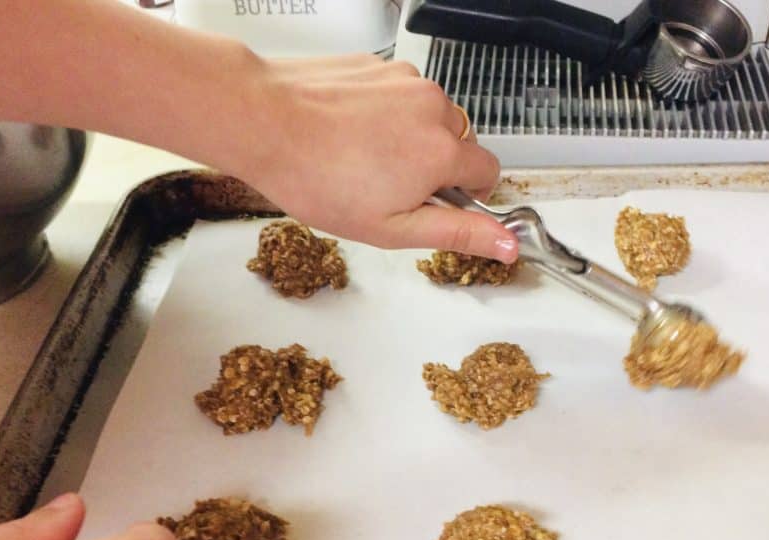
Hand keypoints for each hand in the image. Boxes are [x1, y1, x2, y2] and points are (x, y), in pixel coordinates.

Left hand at [212, 53, 517, 262]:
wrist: (263, 122)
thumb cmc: (316, 177)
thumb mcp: (391, 228)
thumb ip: (456, 233)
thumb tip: (505, 243)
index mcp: (442, 151)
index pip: (490, 171)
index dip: (471, 194)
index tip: (447, 203)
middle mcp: (432, 107)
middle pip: (460, 141)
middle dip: (438, 165)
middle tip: (392, 188)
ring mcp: (405, 80)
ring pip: (430, 115)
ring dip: (412, 136)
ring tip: (365, 159)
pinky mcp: (379, 66)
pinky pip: (399, 94)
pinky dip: (385, 114)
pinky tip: (351, 133)